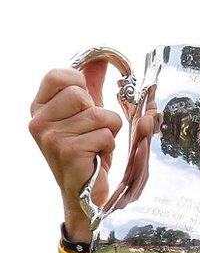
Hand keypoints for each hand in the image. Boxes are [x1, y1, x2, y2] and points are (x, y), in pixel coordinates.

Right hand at [29, 62, 121, 241]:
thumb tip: (100, 59)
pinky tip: (96, 158)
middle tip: (92, 132)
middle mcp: (38, 121)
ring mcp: (50, 137)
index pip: (59, 75)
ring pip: (100, 114)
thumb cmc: (87, 152)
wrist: (84, 193)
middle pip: (82, 94)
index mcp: (40, 108)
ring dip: (108, 131)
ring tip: (96, 146)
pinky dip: (109, 146)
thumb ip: (91, 85)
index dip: (80, 85)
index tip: (86, 103)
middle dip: (99, 113)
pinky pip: (105, 134)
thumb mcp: (87, 114)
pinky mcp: (67, 151)